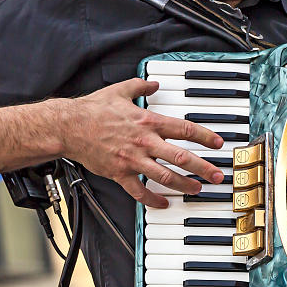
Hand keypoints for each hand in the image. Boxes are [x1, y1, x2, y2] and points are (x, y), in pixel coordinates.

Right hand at [62, 78, 223, 207]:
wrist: (68, 127)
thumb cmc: (93, 109)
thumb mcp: (120, 90)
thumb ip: (141, 85)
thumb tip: (154, 82)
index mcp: (148, 122)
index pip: (184, 129)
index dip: (204, 136)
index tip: (218, 143)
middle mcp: (144, 142)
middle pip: (181, 157)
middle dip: (203, 168)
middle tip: (217, 176)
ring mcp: (133, 160)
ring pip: (165, 176)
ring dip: (184, 185)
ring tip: (197, 190)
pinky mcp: (120, 173)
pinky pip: (139, 191)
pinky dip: (153, 200)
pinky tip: (164, 203)